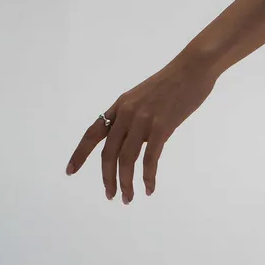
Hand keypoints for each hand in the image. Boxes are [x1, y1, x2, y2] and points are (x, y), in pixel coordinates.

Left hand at [65, 53, 217, 201]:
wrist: (194, 67)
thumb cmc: (174, 80)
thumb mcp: (144, 96)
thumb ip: (135, 117)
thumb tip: (134, 142)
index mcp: (121, 105)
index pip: (93, 132)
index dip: (80, 154)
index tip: (70, 172)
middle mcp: (127, 113)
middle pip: (109, 153)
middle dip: (108, 178)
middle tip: (111, 195)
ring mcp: (143, 120)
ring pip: (127, 160)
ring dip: (125, 183)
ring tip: (128, 197)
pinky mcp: (162, 126)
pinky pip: (150, 159)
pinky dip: (148, 177)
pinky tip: (149, 187)